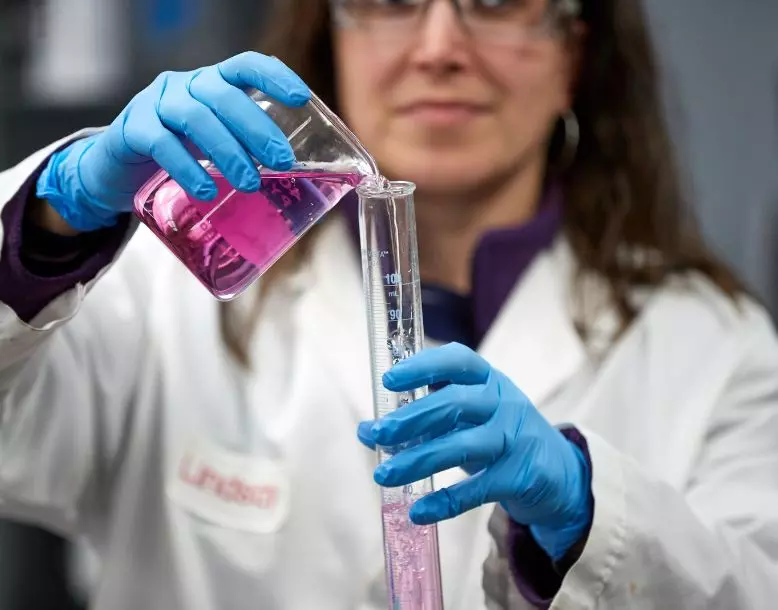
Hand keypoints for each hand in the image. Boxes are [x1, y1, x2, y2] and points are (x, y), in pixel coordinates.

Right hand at [35, 52, 310, 231]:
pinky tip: (206, 191)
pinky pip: (161, 144)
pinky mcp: (131, 130)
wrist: (117, 169)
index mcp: (210, 83)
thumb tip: (294, 178)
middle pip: (224, 96)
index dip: (274, 77)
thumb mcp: (213, 142)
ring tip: (250, 184)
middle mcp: (184, 86)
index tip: (301, 98)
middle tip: (282, 162)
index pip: (245, 66)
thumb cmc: (178, 153)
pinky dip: (186, 168)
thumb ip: (244, 148)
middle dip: (257, 129)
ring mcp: (155, 104)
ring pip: (196, 119)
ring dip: (228, 152)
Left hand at [358, 342, 592, 561]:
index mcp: (487, 379)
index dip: (422, 366)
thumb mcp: (470, 414)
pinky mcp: (519, 476)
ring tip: (384, 474)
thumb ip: (426, 415)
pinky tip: (418, 511)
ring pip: (462, 446)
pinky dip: (446, 502)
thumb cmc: (498, 432)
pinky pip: (478, 489)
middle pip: (455, 403)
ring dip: (418, 460)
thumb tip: (369, 429)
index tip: (389, 379)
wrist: (557, 471)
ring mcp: (514, 438)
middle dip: (411, 418)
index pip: (457, 361)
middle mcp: (502, 402)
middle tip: (377, 433)